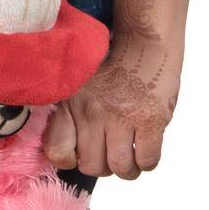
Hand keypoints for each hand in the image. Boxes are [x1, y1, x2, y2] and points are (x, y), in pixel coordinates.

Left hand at [42, 31, 181, 179]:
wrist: (145, 41)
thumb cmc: (114, 64)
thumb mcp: (80, 84)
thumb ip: (71, 113)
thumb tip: (68, 152)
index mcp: (71, 102)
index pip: (58, 151)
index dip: (70, 160)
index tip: (80, 153)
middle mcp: (92, 111)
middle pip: (92, 166)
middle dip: (103, 165)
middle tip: (111, 152)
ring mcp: (122, 117)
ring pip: (120, 168)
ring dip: (127, 168)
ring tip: (130, 154)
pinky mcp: (151, 120)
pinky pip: (146, 160)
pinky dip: (146, 161)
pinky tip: (146, 145)